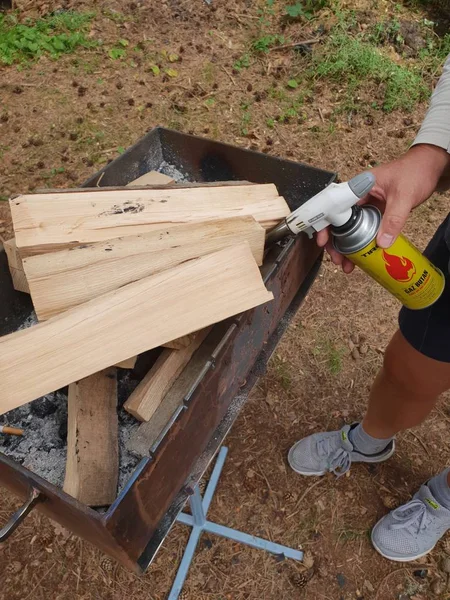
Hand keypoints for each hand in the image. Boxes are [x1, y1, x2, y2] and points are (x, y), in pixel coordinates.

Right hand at [317, 144, 449, 272]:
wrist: (430, 166)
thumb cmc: (415, 172)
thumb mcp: (404, 196)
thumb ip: (393, 219)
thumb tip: (382, 243)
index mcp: (358, 186)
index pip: (335, 207)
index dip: (326, 225)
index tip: (324, 242)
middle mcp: (358, 196)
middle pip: (339, 221)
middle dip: (335, 242)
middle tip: (336, 259)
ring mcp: (366, 204)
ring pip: (350, 228)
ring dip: (347, 246)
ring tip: (347, 264)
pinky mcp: (375, 212)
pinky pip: (363, 229)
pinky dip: (360, 242)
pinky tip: (360, 256)